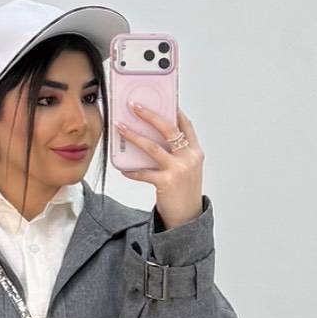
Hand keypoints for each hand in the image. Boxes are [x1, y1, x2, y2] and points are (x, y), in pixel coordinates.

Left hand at [115, 101, 204, 228]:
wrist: (188, 219)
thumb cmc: (184, 193)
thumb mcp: (187, 169)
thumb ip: (176, 153)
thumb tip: (153, 138)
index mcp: (195, 151)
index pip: (185, 125)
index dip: (174, 110)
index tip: (161, 98)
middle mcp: (189, 157)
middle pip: (168, 129)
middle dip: (149, 114)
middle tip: (134, 106)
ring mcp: (179, 169)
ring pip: (152, 147)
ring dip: (134, 136)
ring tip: (121, 128)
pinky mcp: (167, 182)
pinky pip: (144, 172)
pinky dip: (132, 170)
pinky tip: (123, 168)